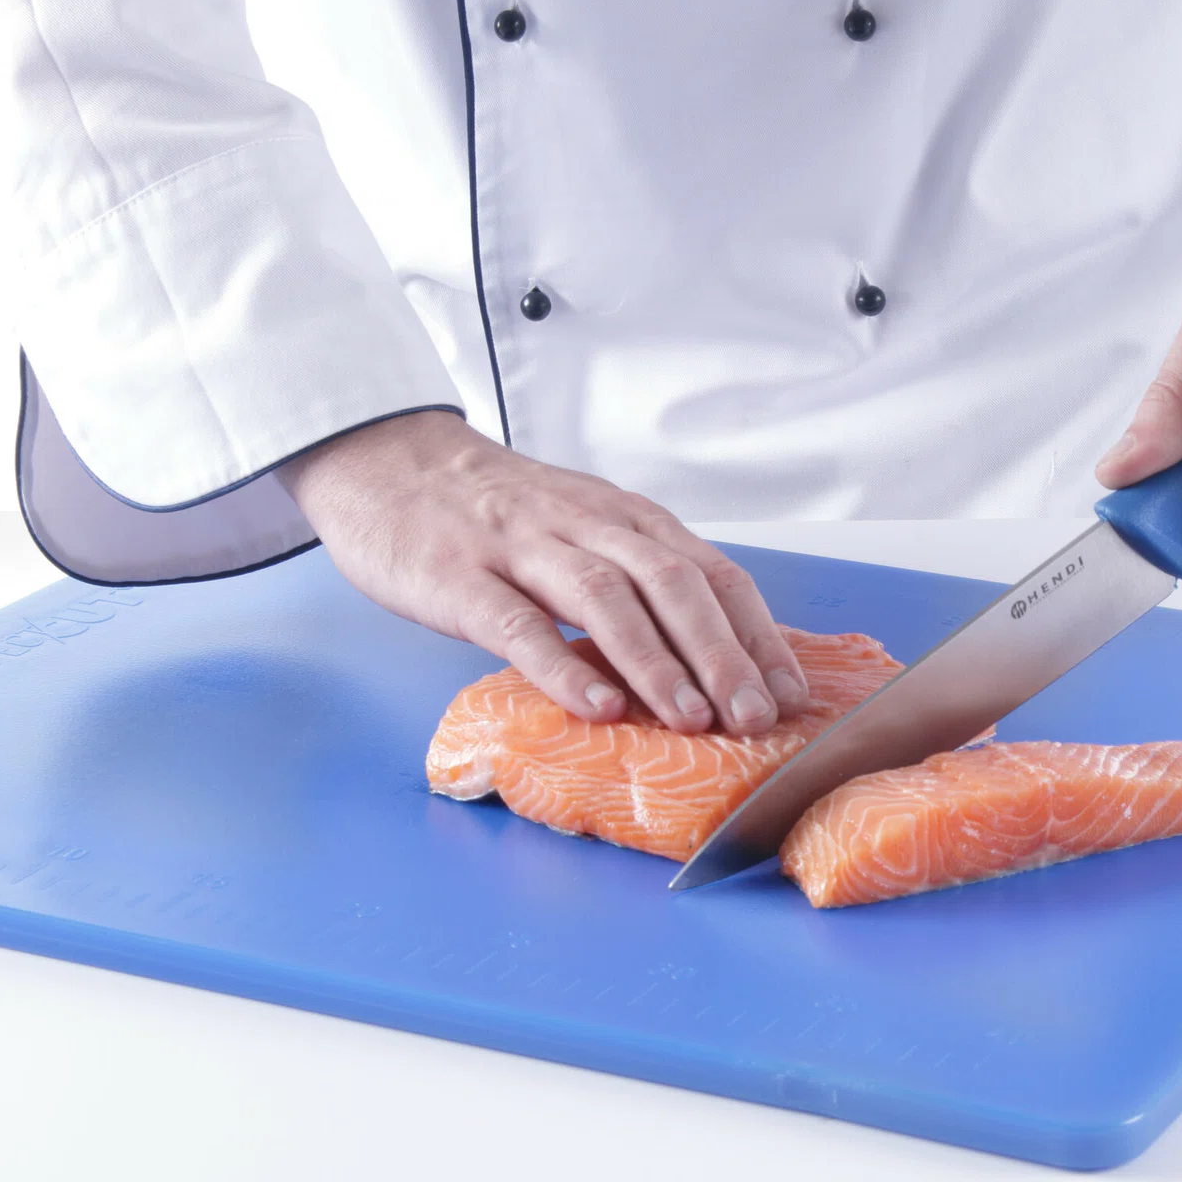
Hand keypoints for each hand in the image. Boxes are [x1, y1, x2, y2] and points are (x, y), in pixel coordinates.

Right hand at [277, 411, 808, 734]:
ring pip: (606, 601)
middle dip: (724, 655)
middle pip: (673, 585)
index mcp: (627, 520)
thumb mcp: (585, 529)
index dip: (758, 635)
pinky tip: (597, 706)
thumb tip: (716, 659)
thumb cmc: (498, 513)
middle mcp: (588, 527)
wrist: (389, 462)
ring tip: (692, 719)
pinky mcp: (460, 577)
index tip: (793, 694)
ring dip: (656, 663)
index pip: (714, 573)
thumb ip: (640, 580)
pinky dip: (562, 666)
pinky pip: (518, 623)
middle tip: (757, 717)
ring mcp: (523, 549)